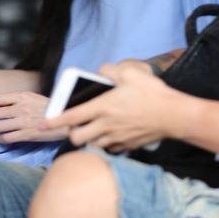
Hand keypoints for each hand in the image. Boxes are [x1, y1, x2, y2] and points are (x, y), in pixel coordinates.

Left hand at [0, 91, 66, 143]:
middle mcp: (22, 107)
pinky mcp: (28, 134)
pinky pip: (7, 138)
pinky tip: (1, 139)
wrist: (66, 119)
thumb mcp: (32, 98)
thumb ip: (16, 100)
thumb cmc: (48, 108)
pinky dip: (0, 140)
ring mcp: (25, 121)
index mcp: (22, 96)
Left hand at [42, 63, 186, 152]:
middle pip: (77, 138)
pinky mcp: (128, 146)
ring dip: (87, 138)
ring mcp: (117, 138)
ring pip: (92, 145)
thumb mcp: (130, 72)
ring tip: (91, 128)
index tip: (43, 122)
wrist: (174, 115)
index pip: (72, 117)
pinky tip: (109, 133)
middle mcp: (106, 126)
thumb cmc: (152, 93)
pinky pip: (109, 148)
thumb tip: (100, 71)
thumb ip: (110, 69)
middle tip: (74, 124)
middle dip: (71, 133)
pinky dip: (104, 143)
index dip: (54, 120)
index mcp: (103, 107)